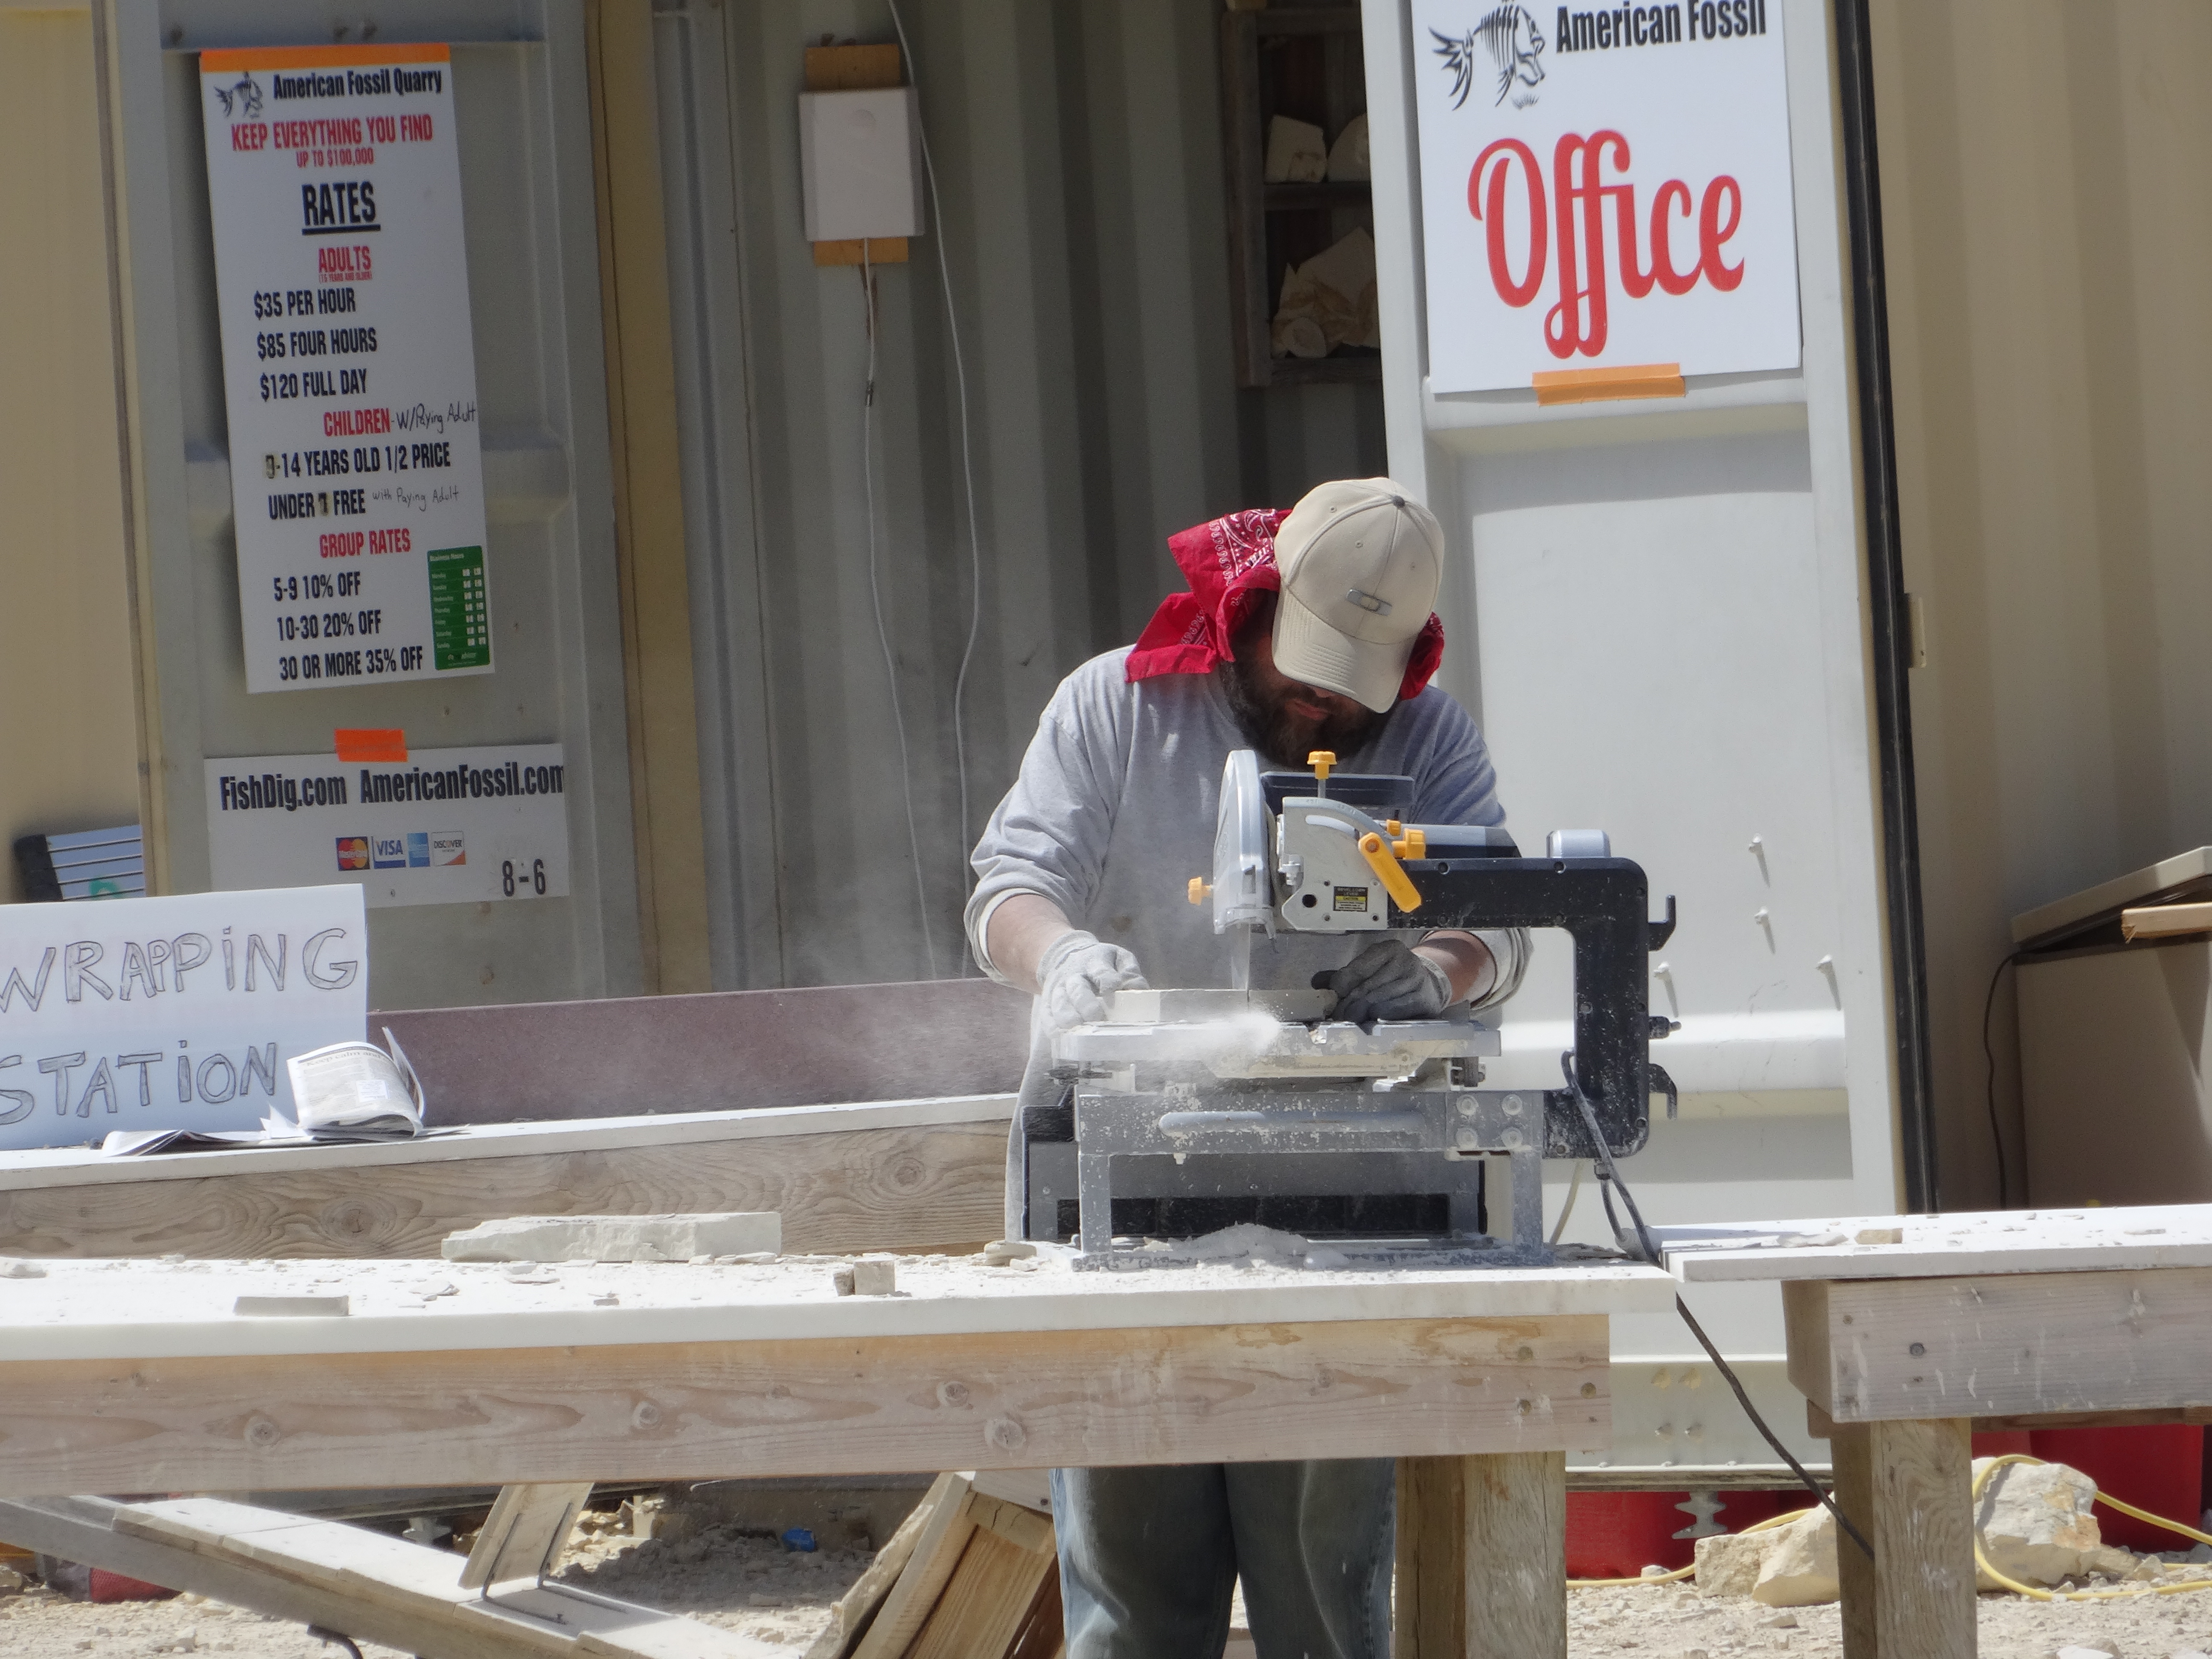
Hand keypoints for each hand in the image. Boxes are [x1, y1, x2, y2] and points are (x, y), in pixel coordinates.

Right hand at [1037, 930, 1147, 1030]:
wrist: (1065, 955)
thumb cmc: (1100, 962)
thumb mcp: (1118, 958)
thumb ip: (1130, 972)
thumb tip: (1138, 989)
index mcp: (1094, 961)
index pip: (1100, 970)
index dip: (1106, 979)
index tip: (1113, 988)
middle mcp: (1074, 975)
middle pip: (1077, 988)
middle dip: (1085, 1003)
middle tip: (1095, 1017)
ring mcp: (1059, 988)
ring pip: (1059, 1003)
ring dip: (1067, 1017)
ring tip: (1077, 1030)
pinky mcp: (1048, 1001)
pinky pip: (1046, 1014)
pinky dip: (1051, 1026)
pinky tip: (1060, 1036)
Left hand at [1312, 938, 1451, 1025]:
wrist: (1429, 984)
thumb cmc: (1392, 977)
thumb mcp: (1372, 968)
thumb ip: (1346, 975)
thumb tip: (1317, 982)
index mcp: (1390, 949)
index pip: (1358, 969)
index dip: (1342, 986)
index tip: (1333, 999)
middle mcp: (1406, 961)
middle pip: (1367, 988)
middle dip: (1349, 1005)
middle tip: (1337, 1017)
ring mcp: (1417, 982)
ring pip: (1379, 1003)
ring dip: (1361, 1015)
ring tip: (1351, 1021)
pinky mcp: (1424, 1001)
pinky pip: (1393, 1014)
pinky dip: (1379, 1020)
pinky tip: (1370, 1022)